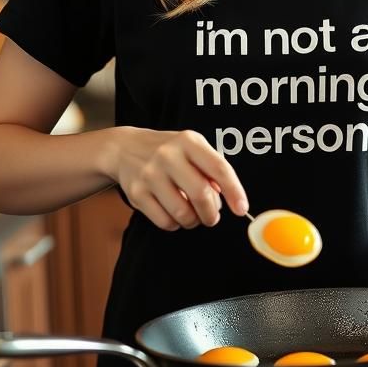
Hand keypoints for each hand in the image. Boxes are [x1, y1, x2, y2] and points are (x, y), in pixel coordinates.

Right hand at [103, 126, 248, 231]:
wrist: (125, 148)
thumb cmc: (168, 151)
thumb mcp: (192, 148)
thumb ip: (211, 169)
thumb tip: (227, 198)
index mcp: (189, 142)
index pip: (219, 168)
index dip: (234, 191)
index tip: (242, 209)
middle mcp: (168, 156)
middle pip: (201, 195)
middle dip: (212, 213)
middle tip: (212, 216)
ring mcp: (150, 175)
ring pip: (183, 213)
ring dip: (193, 221)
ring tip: (192, 214)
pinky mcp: (136, 193)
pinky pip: (164, 221)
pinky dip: (174, 224)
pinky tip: (173, 213)